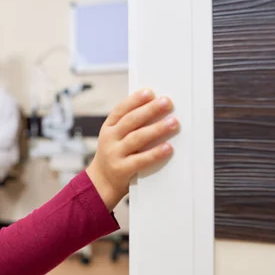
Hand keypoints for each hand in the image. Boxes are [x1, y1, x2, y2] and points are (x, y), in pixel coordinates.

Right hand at [86, 89, 178, 210]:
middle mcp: (109, 138)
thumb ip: (130, 125)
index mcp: (108, 127)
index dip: (135, 100)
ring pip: (137, 138)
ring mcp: (114, 154)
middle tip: (167, 102)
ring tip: (173, 123)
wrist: (101, 182)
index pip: (120, 110)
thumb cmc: (115, 155)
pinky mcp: (122, 169)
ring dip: (156, 129)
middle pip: (130, 121)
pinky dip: (155, 153)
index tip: (150, 92)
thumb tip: (156, 108)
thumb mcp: (115, 137)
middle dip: (150, 110)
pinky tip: (168, 148)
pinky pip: (141, 160)